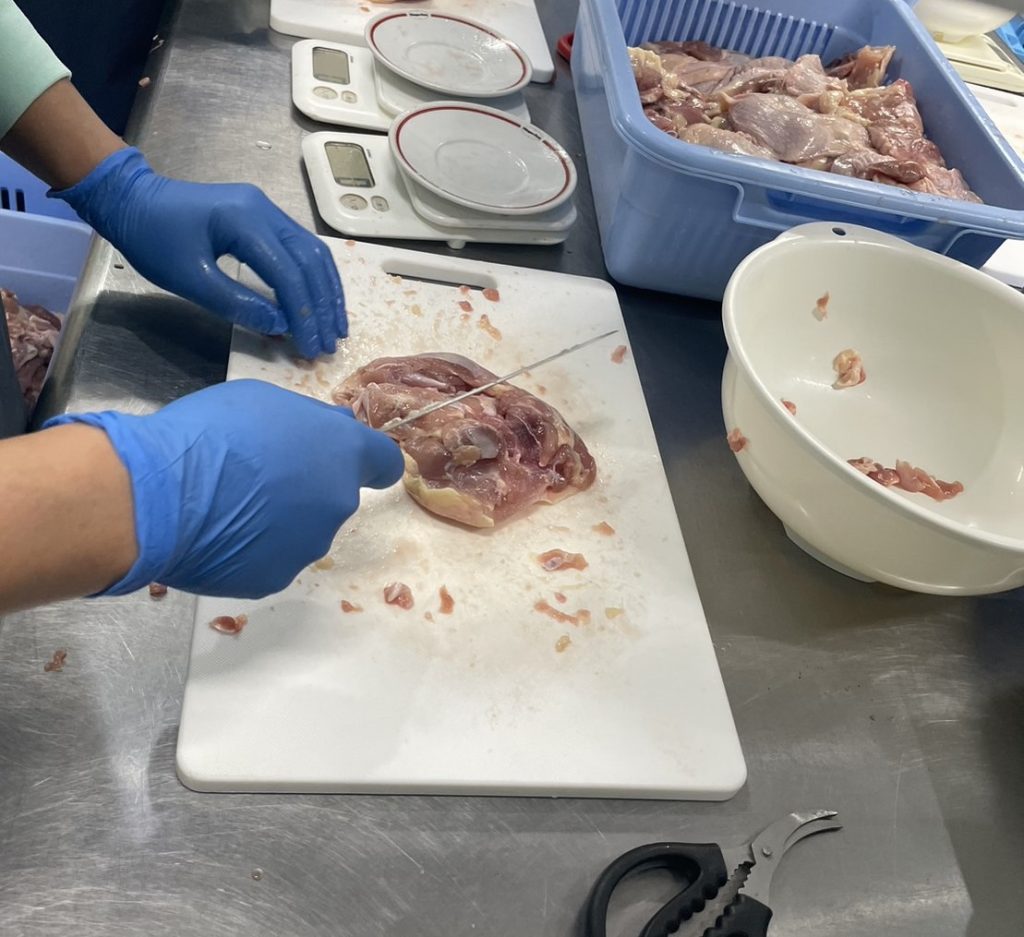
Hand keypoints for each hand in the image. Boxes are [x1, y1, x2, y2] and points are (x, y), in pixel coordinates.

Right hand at [44, 380, 403, 597]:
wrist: (160, 496)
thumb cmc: (211, 434)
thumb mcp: (265, 401)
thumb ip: (309, 421)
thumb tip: (334, 429)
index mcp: (342, 453)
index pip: (383, 461)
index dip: (368, 462)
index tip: (354, 464)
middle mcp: (337, 503)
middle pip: (333, 496)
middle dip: (306, 487)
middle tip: (257, 476)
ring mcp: (309, 545)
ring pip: (303, 529)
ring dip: (279, 520)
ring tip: (228, 505)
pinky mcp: (276, 578)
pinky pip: (271, 558)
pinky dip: (251, 549)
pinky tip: (216, 533)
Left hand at [53, 147, 342, 357]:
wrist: (132, 200)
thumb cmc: (152, 238)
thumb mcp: (189, 279)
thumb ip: (237, 303)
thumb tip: (280, 327)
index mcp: (243, 220)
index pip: (288, 273)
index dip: (303, 314)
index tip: (311, 346)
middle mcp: (264, 209)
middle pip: (311, 260)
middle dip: (323, 305)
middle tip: (330, 342)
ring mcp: (267, 210)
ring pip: (314, 252)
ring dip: (326, 292)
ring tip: (334, 326)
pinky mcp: (265, 217)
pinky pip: (302, 248)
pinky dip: (315, 278)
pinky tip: (320, 301)